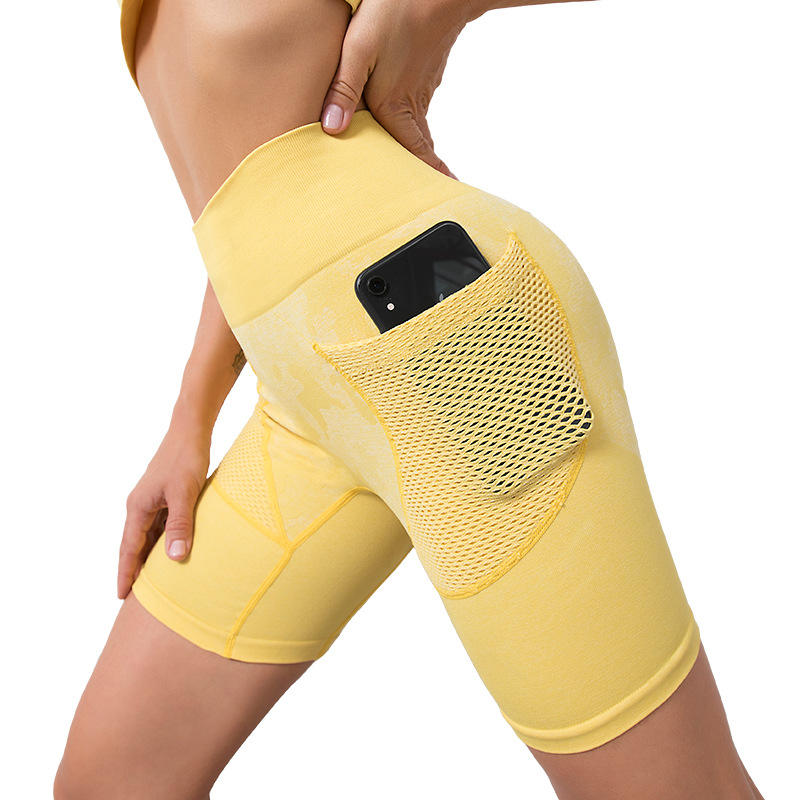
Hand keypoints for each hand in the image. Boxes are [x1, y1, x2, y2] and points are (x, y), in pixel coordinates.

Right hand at [117, 423, 209, 598]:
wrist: (191, 430)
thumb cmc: (186, 458)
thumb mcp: (185, 493)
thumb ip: (180, 525)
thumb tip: (174, 558)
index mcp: (138, 507)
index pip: (129, 548)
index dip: (126, 572)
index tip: (121, 596)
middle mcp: (140, 505)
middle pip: (135, 544)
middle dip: (134, 569)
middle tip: (135, 598)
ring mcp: (152, 500)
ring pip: (148, 535)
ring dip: (149, 556)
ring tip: (152, 582)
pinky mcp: (165, 495)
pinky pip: (159, 525)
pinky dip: (162, 541)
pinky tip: (171, 551)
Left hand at [321, 0, 471, 177]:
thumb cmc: (395, 13)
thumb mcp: (359, 48)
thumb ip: (343, 89)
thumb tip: (331, 130)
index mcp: (395, 107)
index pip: (416, 154)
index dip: (428, 179)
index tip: (439, 197)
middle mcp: (411, 104)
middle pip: (418, 148)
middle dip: (421, 172)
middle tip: (427, 192)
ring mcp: (421, 88)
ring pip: (418, 128)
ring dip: (417, 149)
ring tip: (413, 168)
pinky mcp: (424, 73)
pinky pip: (418, 108)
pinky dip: (415, 125)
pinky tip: (404, 122)